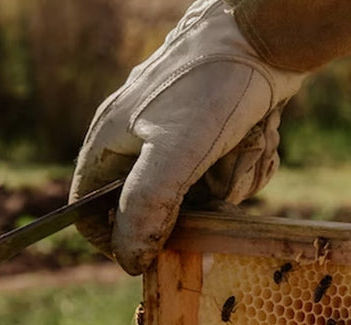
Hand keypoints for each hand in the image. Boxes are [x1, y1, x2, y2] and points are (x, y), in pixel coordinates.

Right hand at [72, 0, 304, 274]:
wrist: (263, 39)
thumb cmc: (212, 87)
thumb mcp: (175, 153)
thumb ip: (146, 206)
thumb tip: (129, 256)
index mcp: (109, 140)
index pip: (87, 209)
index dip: (112, 239)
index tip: (147, 258)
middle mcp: (138, 138)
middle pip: (153, 206)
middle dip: (190, 207)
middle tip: (215, 189)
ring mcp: (179, 135)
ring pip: (198, 193)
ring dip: (228, 181)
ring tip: (242, 148)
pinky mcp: (215, 132)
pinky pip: (227, 171)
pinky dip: (246, 163)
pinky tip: (257, 137)